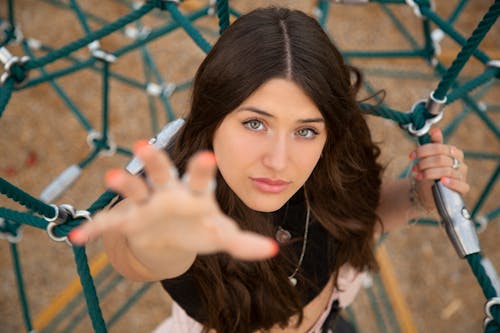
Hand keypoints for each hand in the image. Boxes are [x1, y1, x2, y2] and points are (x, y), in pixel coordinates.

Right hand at [69, 140, 277, 260]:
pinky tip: (78, 238)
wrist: (173, 237)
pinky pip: (110, 223)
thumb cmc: (200, 228)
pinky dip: (95, 229)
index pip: (200, 178)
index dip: (202, 169)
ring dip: (123, 183)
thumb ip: (244, 243)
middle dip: (154, 160)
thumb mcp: (221, 235)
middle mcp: (169, 191)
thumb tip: (273, 250)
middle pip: (161, 172)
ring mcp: (147, 204)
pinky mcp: (129, 220)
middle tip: (142, 145)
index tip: (207, 155)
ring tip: (111, 177)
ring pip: (134, 188)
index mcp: (194, 193)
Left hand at [409, 128, 469, 210]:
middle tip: (414, 168)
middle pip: (441, 159)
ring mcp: (462, 176)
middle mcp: (460, 163)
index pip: (439, 148)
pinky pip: (461, 185)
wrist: (429, 192)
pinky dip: (451, 182)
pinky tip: (442, 181)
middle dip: (424, 163)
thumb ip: (434, 145)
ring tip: (418, 176)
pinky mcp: (463, 189)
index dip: (423, 151)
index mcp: (454, 152)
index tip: (411, 156)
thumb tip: (435, 130)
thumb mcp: (429, 158)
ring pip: (446, 171)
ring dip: (429, 173)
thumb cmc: (430, 172)